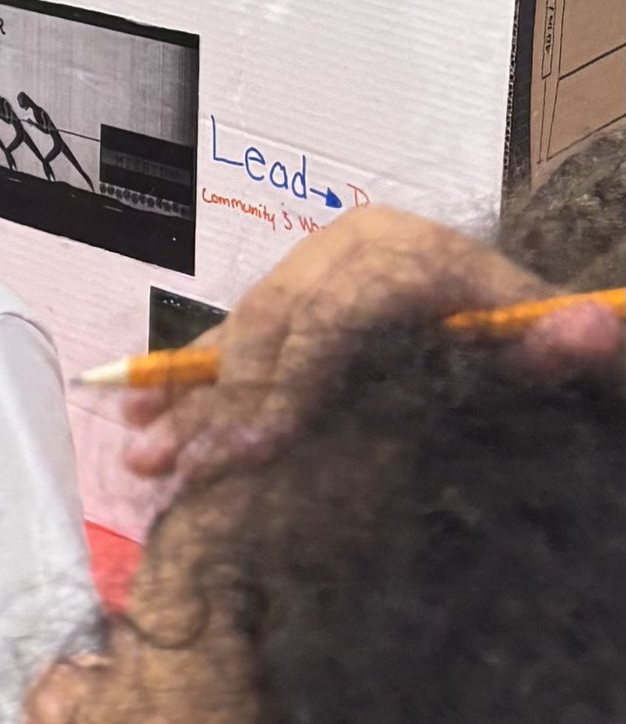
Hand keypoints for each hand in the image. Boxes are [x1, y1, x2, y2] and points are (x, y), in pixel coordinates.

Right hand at [119, 204, 615, 479]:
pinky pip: (234, 338)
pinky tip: (143, 416)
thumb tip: (592, 326)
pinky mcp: (297, 301)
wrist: (532, 338)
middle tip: (188, 473)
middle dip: (225, 401)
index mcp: (413, 253)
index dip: (292, 377)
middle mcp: (356, 250)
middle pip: (275, 319)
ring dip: (189, 396)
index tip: (257, 449)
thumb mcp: (559, 355)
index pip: (335, 308)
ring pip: (243, 331)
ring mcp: (318, 272)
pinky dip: (189, 380)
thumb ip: (571, 346)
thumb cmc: (539, 353)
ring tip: (146, 455)